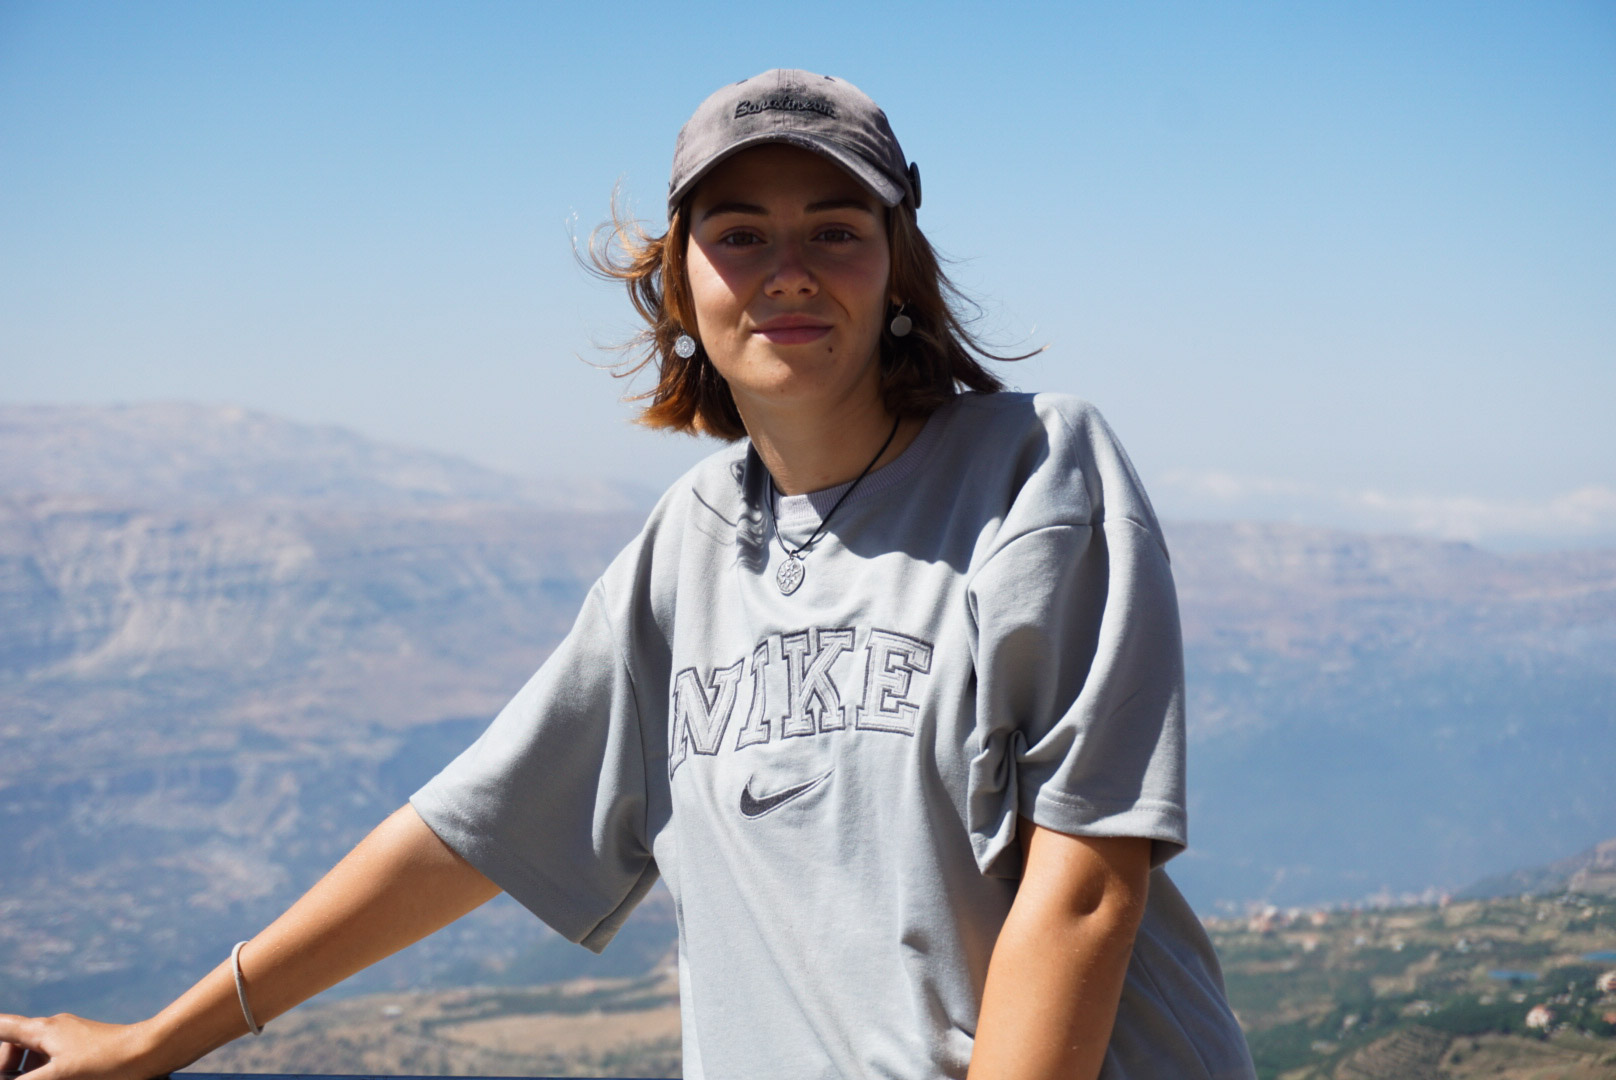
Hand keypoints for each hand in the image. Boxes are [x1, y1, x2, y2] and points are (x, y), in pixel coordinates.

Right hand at [0, 1014, 160, 1079]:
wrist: (147, 1051)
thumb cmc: (104, 1062)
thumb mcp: (57, 1075)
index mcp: (42, 1030)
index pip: (2, 1027)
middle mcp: (53, 1027)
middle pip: (14, 1041)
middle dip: (6, 1063)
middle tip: (9, 1077)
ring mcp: (69, 1035)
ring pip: (34, 1049)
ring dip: (24, 1067)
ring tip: (27, 1079)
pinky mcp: (82, 1044)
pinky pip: (53, 1054)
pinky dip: (43, 1068)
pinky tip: (52, 1079)